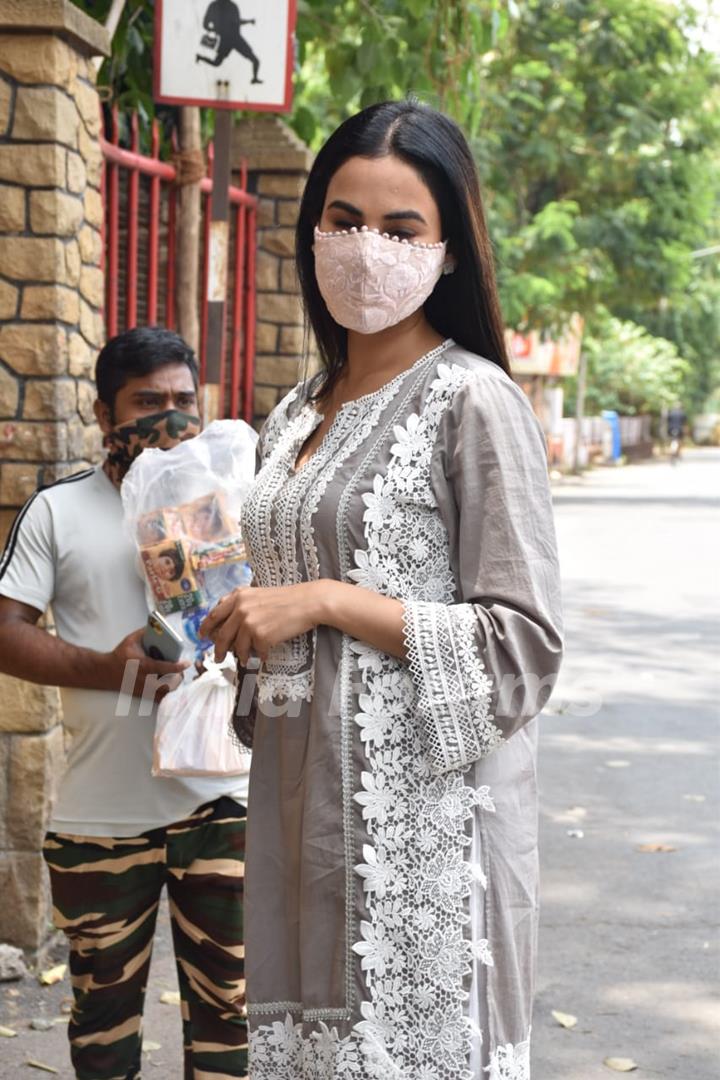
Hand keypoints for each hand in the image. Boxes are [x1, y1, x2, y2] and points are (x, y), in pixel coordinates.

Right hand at [105, 628, 189, 702]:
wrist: (106, 671)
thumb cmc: (120, 654)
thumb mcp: (131, 640)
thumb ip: (146, 632)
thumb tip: (161, 627)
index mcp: (143, 665)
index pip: (165, 667)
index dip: (178, 666)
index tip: (187, 663)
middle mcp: (144, 679)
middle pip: (168, 684)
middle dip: (178, 677)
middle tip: (180, 671)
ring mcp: (144, 689)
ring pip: (165, 693)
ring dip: (173, 686)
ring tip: (175, 678)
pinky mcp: (143, 695)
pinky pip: (159, 699)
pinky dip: (166, 693)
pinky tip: (168, 686)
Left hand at [199, 583, 323, 664]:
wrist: (308, 602)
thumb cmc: (287, 599)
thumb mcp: (259, 595)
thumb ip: (241, 605)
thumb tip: (229, 626)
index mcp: (238, 596)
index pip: (214, 614)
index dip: (206, 627)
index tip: (203, 636)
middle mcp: (240, 608)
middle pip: (221, 635)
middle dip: (218, 649)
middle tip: (218, 657)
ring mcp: (249, 622)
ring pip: (237, 647)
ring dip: (240, 655)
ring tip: (245, 659)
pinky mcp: (260, 635)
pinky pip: (255, 651)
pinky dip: (259, 655)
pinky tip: (265, 653)